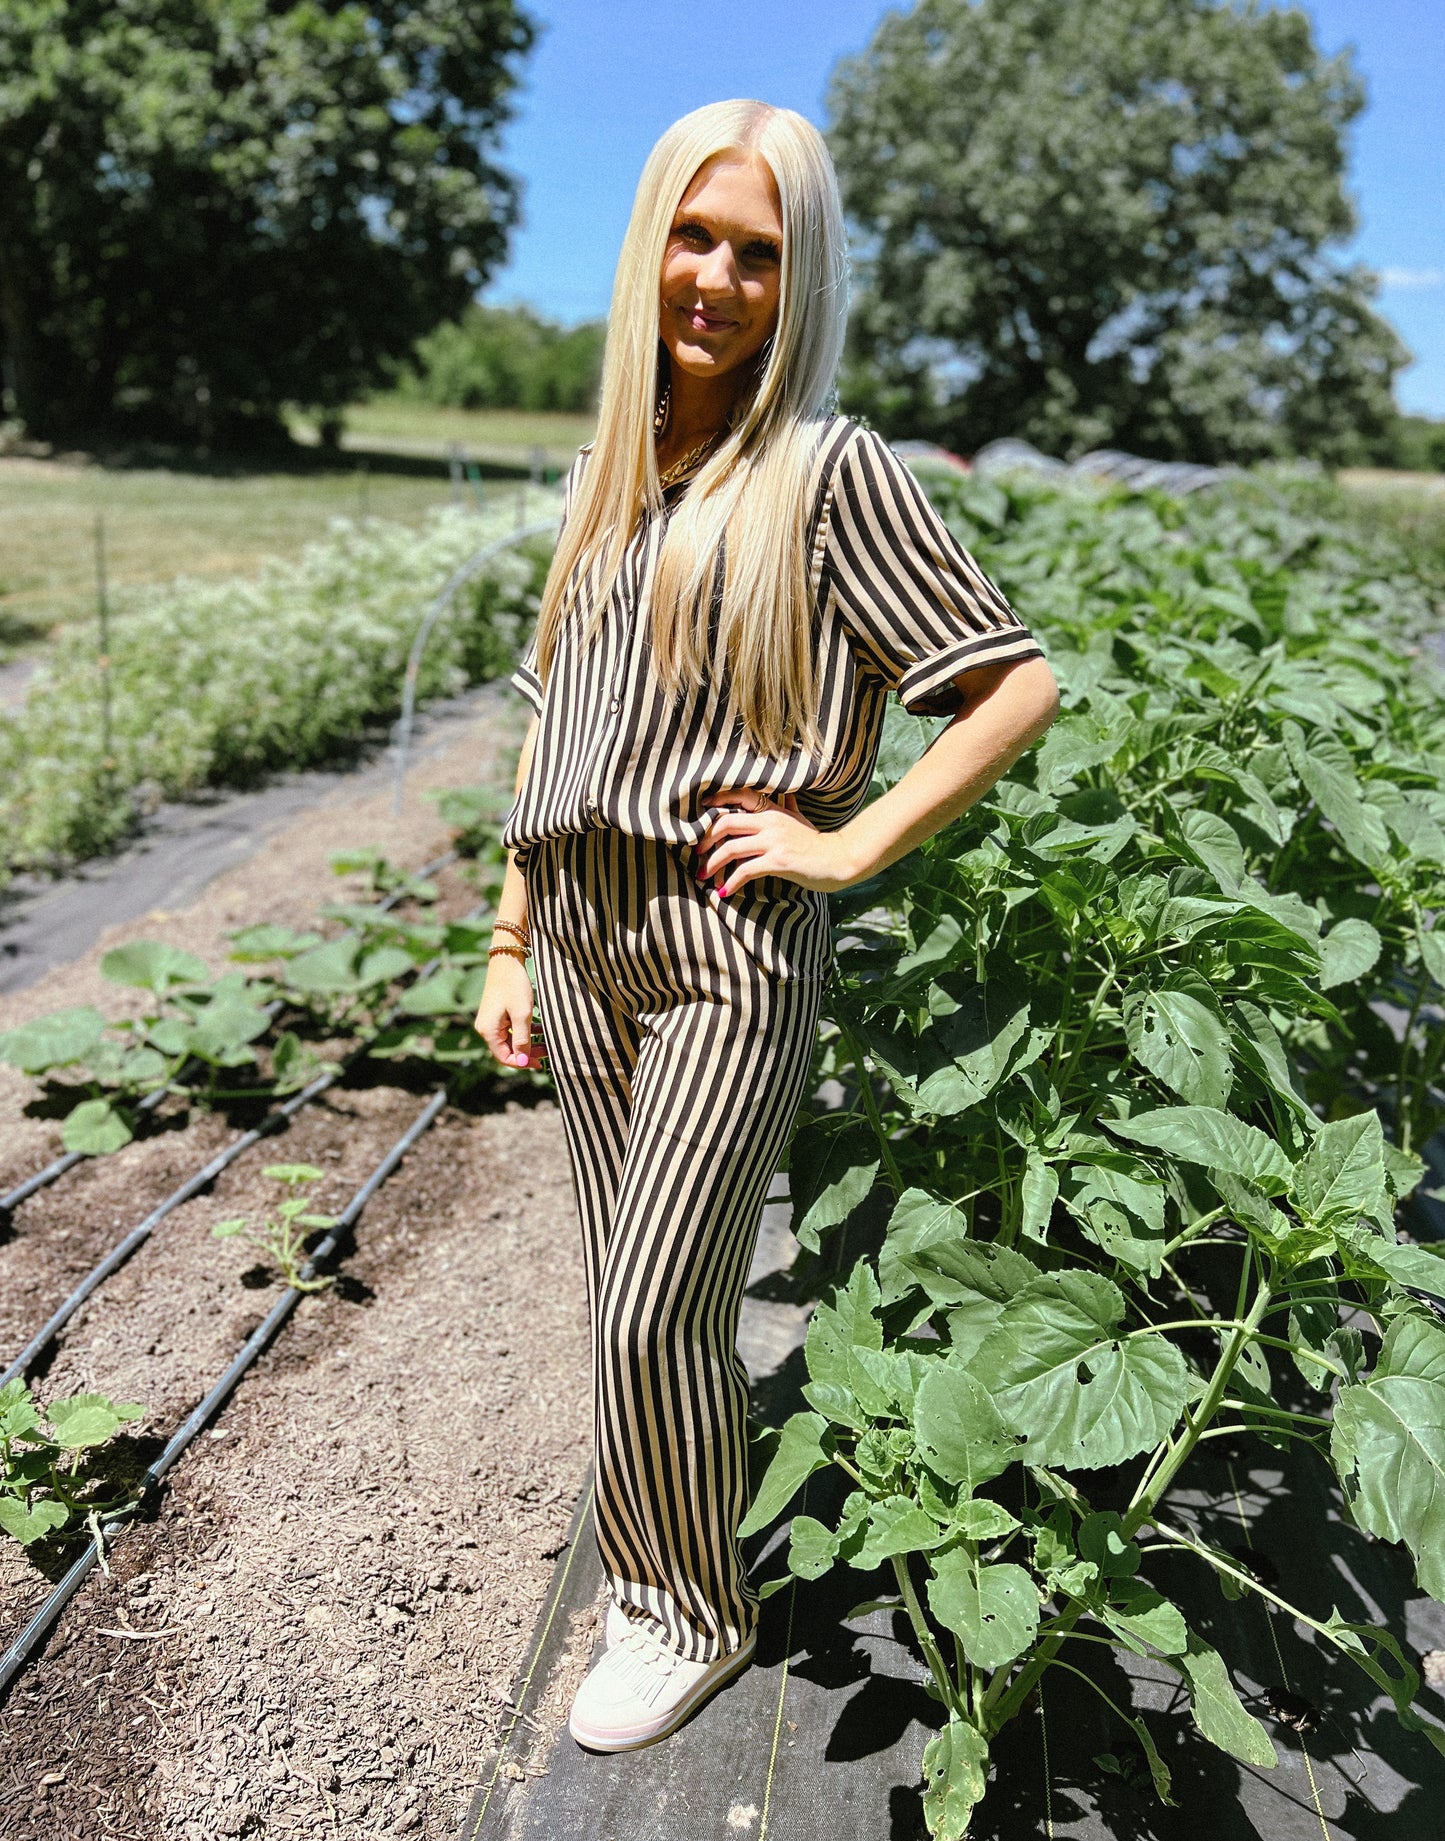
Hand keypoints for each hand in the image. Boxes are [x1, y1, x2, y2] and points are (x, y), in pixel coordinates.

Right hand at [472, 957, 545, 1070]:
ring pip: (511, 1041)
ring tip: (546, 1041)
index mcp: (489, 1031)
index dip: (522, 1063)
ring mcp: (491, 1021)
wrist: (507, 960)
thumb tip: (521, 1061)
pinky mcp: (497, 1014)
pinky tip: (539, 1028)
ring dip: (528, 1043)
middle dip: (527, 1053)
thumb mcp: (522, 1014)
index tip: (541, 1062)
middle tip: (548, 1052)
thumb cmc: (514, 986)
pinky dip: (525, 1032)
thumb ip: (522, 1040)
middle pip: (507, 1050)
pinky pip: (510, 1030)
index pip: (504, 1058)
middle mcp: (486, 1028)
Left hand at [693, 788, 860, 897]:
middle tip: (697, 854)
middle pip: (726, 822)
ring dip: (712, 864)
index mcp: (773, 810)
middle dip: (706, 839)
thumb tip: (788, 796)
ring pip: (731, 848)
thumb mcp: (802, 820)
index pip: (740, 796)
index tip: (700, 811)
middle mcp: (771, 822)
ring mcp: (774, 841)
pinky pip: (746, 870)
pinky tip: (724, 892)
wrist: (838, 859)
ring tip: (703, 877)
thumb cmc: (818, 843)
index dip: (717, 800)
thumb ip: (791, 807)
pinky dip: (731, 882)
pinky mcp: (778, 861)